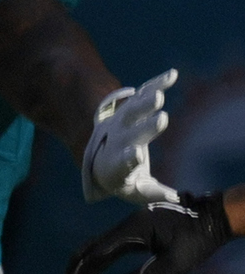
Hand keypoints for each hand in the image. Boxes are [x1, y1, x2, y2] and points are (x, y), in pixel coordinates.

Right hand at [66, 188, 234, 273]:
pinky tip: (103, 263)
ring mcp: (138, 223)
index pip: (101, 250)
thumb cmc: (198, 240)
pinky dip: (106, 254)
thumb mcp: (174, 264)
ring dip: (92, 259)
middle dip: (81, 262)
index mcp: (134, 229)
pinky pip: (119, 240)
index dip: (84, 267)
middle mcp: (132, 223)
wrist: (218, 217)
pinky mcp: (145, 226)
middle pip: (97, 243)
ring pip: (106, 242)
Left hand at [83, 70, 178, 205]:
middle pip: (130, 133)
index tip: (136, 154)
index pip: (122, 163)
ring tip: (158, 96)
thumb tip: (173, 198)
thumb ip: (153, 193)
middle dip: (144, 127)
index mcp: (116, 165)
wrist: (99, 154)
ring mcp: (122, 122)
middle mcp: (117, 141)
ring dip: (146, 103)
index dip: (128, 159)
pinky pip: (144, 93)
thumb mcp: (135, 190)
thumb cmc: (123, 177)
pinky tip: (172, 74)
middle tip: (161, 119)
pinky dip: (156, 84)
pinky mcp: (132, 107)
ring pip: (132, 110)